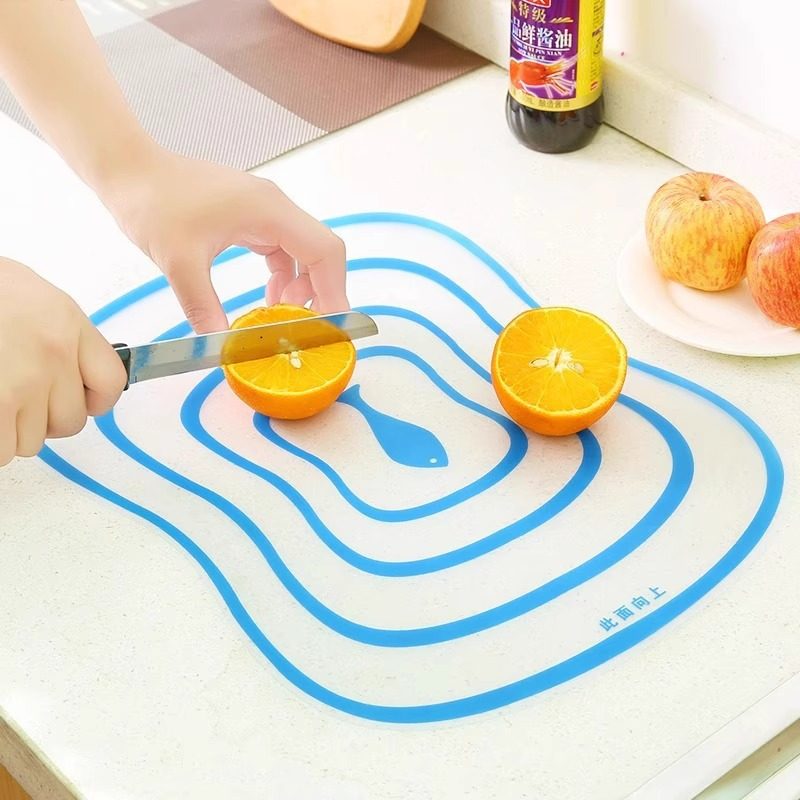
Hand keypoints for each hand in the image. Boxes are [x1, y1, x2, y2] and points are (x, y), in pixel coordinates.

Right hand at [0, 258, 126, 465]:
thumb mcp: (27, 295)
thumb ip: (56, 335)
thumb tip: (66, 374)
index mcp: (65, 322)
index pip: (110, 382)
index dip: (94, 400)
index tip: (79, 400)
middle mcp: (51, 354)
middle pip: (70, 421)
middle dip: (43, 419)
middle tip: (17, 400)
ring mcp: (19, 383)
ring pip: (32, 441)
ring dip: (11, 431)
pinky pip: (2, 451)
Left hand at [102, 147, 349, 332]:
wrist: (128, 169)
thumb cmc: (153, 201)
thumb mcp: (178, 262)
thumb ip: (204, 306)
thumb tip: (222, 346)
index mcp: (269, 210)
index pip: (325, 252)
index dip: (335, 291)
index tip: (331, 325)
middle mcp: (275, 207)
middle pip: (321, 253)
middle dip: (321, 293)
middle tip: (306, 327)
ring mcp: (264, 210)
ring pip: (304, 252)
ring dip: (302, 287)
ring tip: (282, 315)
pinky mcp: (250, 216)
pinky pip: (282, 250)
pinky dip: (283, 277)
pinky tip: (268, 297)